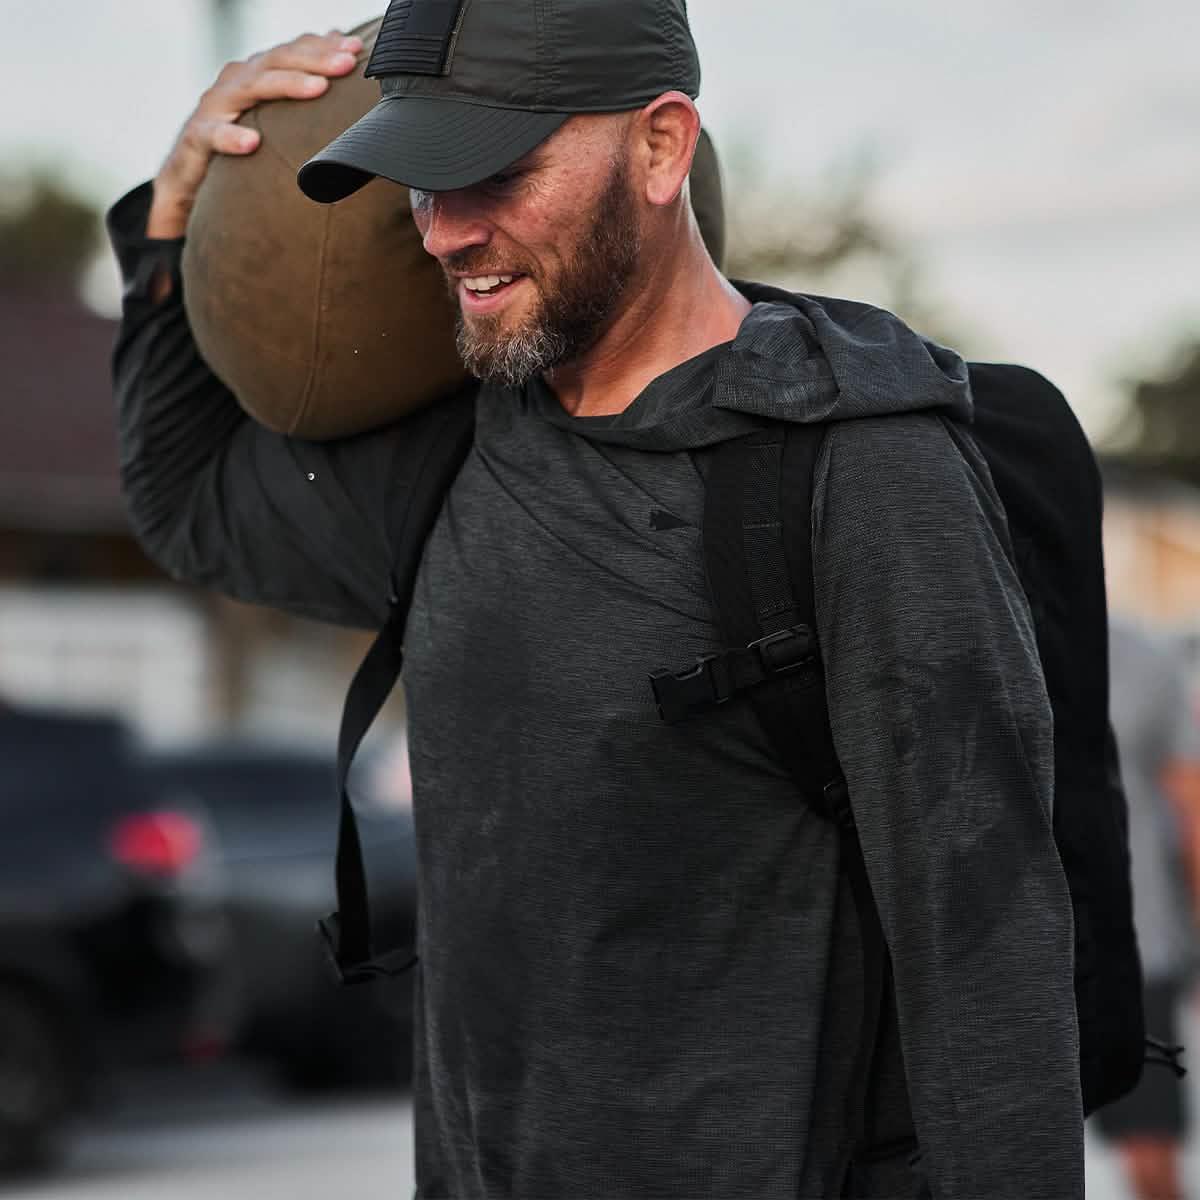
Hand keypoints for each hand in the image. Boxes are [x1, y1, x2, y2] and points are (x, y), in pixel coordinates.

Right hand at [147, 30, 362, 239]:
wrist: (188, 175)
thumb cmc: (239, 138)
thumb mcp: (274, 114)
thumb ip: (301, 88)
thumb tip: (342, 56)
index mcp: (258, 74)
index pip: (293, 51)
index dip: (324, 46)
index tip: (358, 48)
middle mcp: (237, 81)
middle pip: (278, 61)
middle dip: (315, 58)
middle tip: (347, 62)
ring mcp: (215, 106)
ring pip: (252, 87)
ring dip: (287, 84)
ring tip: (319, 88)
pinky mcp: (197, 137)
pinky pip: (213, 135)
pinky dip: (232, 137)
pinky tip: (253, 143)